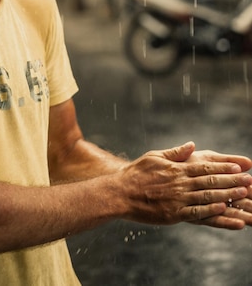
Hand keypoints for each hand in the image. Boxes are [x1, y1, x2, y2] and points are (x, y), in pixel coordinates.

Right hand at [115, 141, 251, 227]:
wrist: (120, 193)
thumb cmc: (136, 173)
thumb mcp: (155, 156)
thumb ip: (175, 152)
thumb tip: (192, 145)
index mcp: (176, 169)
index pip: (204, 167)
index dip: (223, 167)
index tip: (239, 167)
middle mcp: (179, 183)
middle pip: (210, 181)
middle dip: (231, 181)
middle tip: (249, 180)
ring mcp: (177, 199)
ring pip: (207, 197)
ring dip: (227, 195)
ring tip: (244, 194)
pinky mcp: (173, 214)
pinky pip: (196, 213)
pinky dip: (211, 212)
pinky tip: (224, 210)